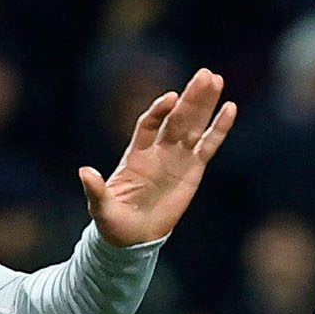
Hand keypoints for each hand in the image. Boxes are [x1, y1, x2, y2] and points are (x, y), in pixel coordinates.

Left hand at [82, 68, 235, 246]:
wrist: (134, 238)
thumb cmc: (114, 222)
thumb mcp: (101, 207)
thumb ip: (95, 189)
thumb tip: (84, 172)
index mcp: (136, 154)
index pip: (149, 124)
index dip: (159, 110)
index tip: (171, 98)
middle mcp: (158, 150)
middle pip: (177, 118)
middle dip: (190, 97)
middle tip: (205, 74)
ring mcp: (178, 157)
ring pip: (194, 125)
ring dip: (205, 103)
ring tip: (216, 79)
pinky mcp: (194, 169)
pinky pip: (208, 145)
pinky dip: (219, 128)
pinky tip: (230, 108)